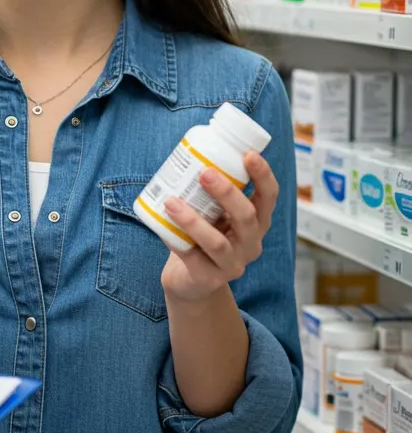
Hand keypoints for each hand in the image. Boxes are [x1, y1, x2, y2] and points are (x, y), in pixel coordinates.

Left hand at [160, 151, 277, 303]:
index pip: (269, 198)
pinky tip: (162, 224)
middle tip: (205, 173)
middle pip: (247, 218)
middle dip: (227, 193)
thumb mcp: (214, 213)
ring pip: (218, 243)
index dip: (263, 176)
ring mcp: (232, 265)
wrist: (190, 280)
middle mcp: (250, 244)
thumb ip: (209, 191)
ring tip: (171, 202)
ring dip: (193, 221)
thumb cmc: (202, 236)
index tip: (248, 154)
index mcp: (256, 223)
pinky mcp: (209, 279)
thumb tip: (189, 152)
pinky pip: (192, 257)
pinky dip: (175, 239)